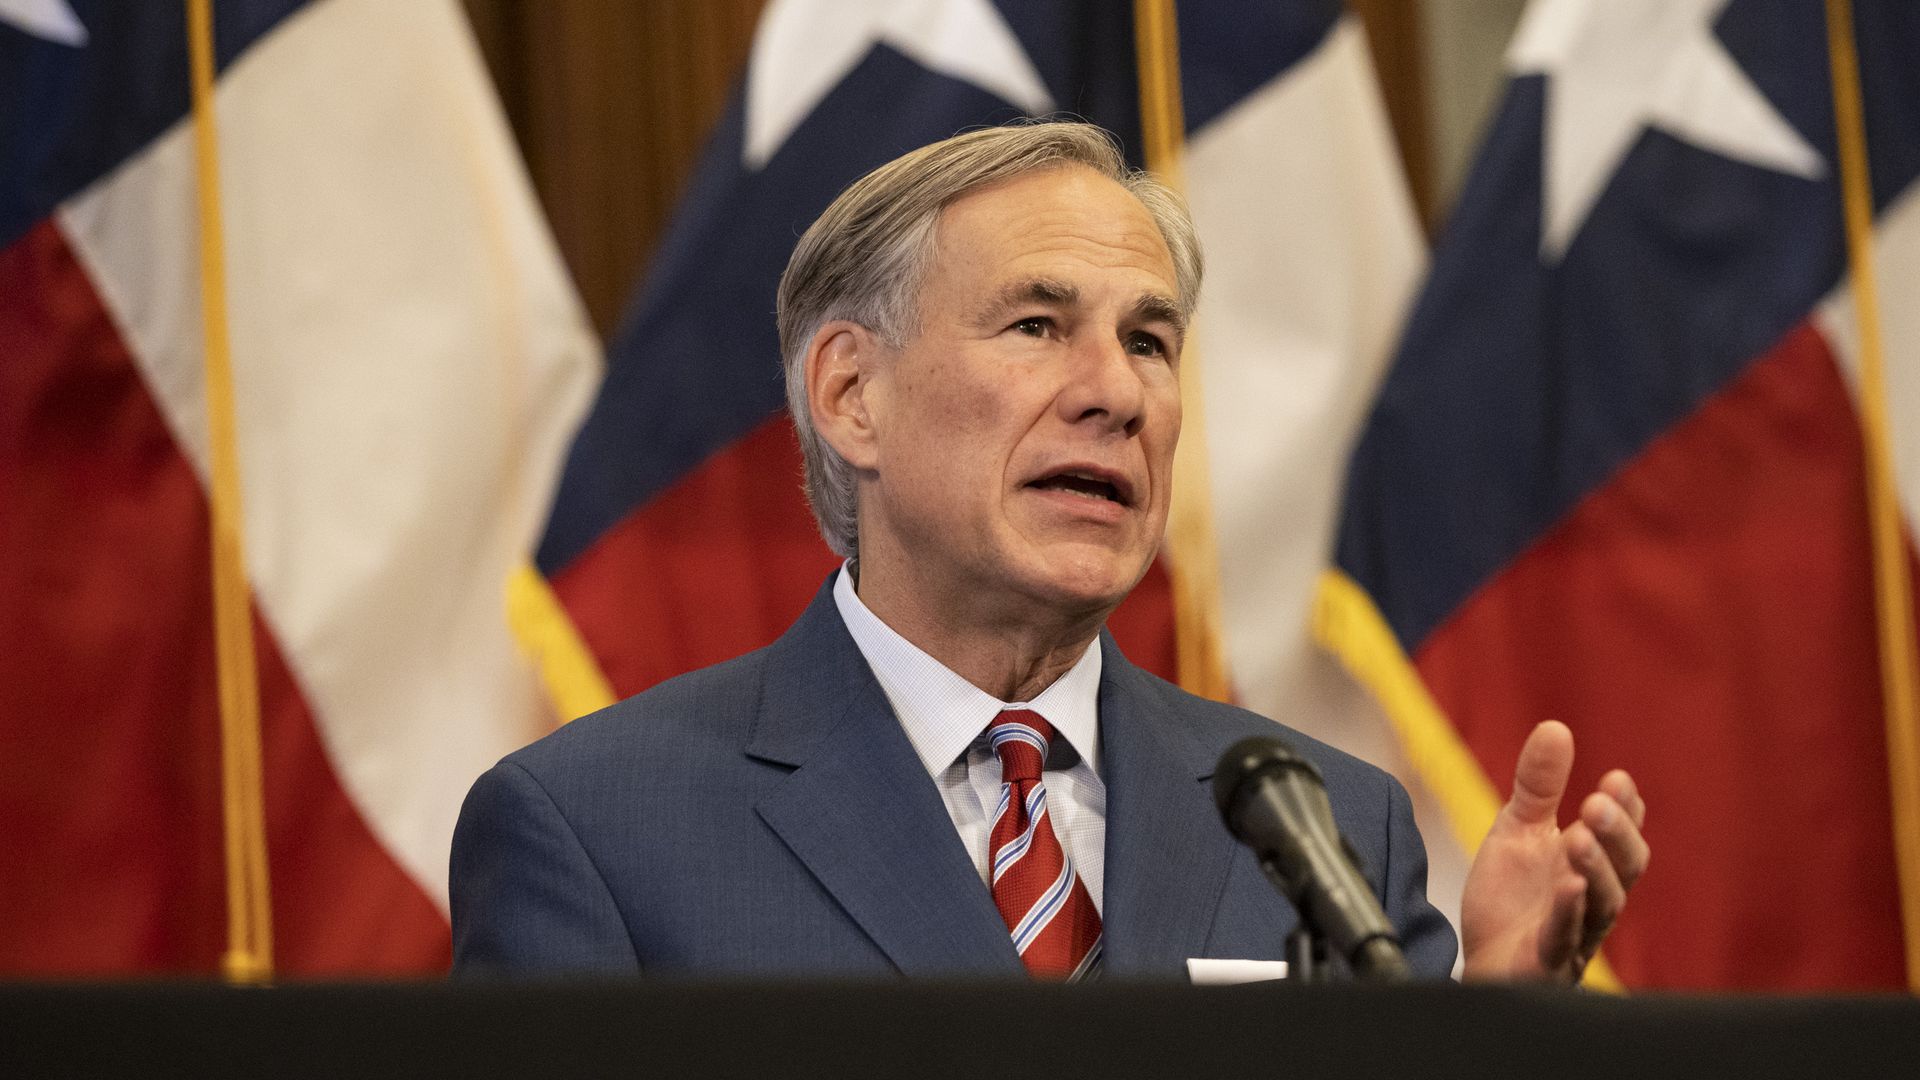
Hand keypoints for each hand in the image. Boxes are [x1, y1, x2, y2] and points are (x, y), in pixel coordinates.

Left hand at [1459, 720, 1647, 981]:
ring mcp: (1576, 934)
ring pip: (1602, 904)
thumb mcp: (1519, 830)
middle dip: (1615, 834)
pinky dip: (1568, 912)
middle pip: (1625, 868)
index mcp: (1593, 864)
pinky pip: (1565, 938)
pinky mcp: (1549, 962)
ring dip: (1594, 868)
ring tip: (1578, 835)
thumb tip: (1555, 726)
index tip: (1617, 779)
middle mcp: (1595, 899)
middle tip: (1598, 801)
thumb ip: (1539, 786)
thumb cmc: (1512, 899)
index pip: (1622, 835)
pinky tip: (1567, 886)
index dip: (1626, 810)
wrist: (1482, 958)